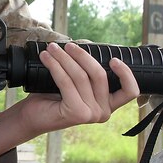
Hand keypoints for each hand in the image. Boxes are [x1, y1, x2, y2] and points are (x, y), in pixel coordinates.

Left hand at [0, 42, 138, 154]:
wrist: (33, 117)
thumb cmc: (53, 99)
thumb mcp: (76, 85)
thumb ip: (87, 74)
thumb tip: (85, 48)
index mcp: (108, 105)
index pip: (130, 91)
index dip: (126, 73)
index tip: (113, 59)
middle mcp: (103, 113)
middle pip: (99, 75)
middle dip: (82, 56)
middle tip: (68, 45)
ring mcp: (91, 114)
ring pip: (80, 76)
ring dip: (64, 58)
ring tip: (51, 49)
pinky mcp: (76, 113)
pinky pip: (66, 81)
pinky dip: (55, 66)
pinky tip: (46, 58)